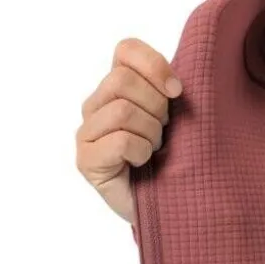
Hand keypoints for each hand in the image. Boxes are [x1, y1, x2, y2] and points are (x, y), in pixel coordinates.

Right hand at [76, 39, 182, 223]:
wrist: (171, 211)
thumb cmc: (175, 165)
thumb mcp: (178, 122)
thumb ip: (169, 93)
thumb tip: (175, 82)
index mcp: (116, 89)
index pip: (126, 50)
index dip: (154, 65)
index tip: (177, 92)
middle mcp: (95, 106)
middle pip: (123, 80)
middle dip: (155, 108)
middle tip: (164, 135)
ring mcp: (86, 133)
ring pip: (123, 110)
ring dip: (150, 135)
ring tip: (153, 153)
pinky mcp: (86, 160)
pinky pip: (120, 141)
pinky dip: (141, 153)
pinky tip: (142, 165)